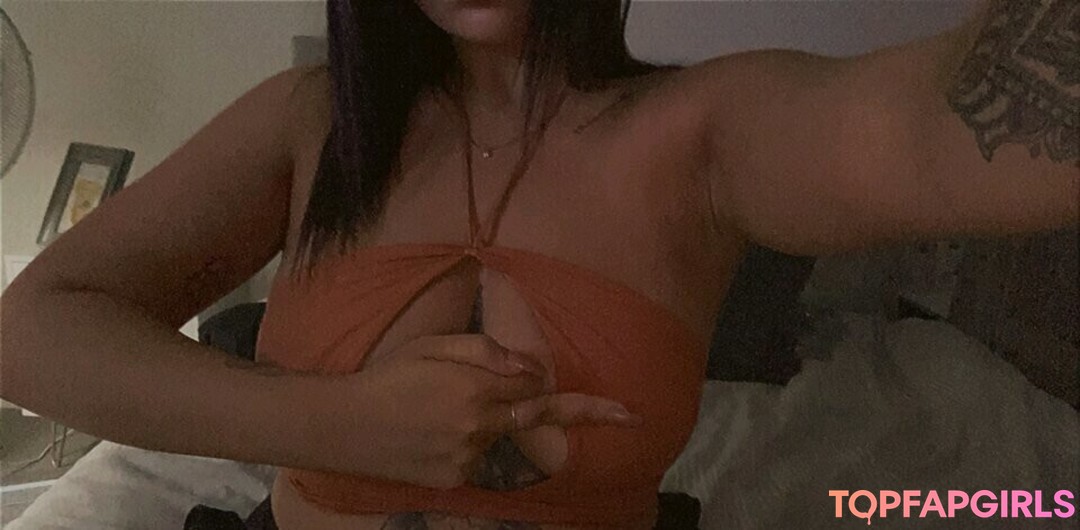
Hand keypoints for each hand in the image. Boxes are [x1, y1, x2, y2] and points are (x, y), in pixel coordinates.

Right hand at [329, 334, 640, 488]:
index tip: (625, 409)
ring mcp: (466, 458)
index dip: (574, 394)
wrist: (342, 426)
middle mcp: (478, 427)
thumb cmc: (387, 375)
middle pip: (536, 417)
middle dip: (583, 415)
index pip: (538, 389)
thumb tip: (530, 367)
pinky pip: (479, 457)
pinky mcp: (454, 479)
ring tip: (439, 409)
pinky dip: (470, 442)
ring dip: (491, 422)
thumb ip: (485, 353)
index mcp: (474, 389)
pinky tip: (433, 431)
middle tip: (630, 415)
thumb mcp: (431, 346)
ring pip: (500, 436)